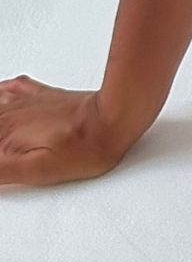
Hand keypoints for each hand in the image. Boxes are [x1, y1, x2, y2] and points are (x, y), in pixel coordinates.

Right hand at [0, 76, 133, 188]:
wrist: (111, 119)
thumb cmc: (82, 148)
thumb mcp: (35, 172)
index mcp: (6, 136)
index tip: (0, 159)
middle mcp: (10, 115)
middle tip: (3, 153)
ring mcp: (24, 103)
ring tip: (3, 138)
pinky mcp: (39, 95)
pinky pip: (7, 89)